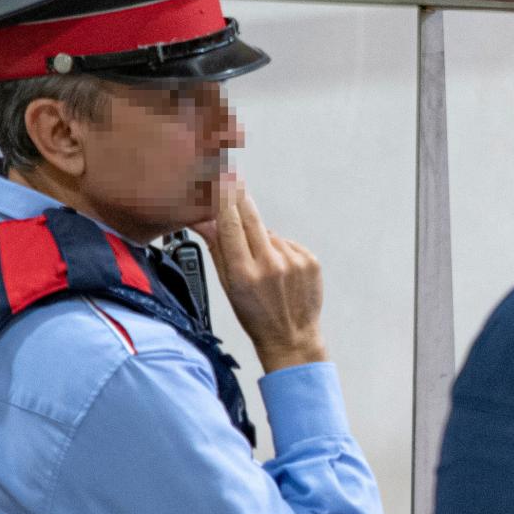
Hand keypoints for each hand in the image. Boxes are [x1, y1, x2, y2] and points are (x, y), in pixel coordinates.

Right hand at [191, 176, 326, 373]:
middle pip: (250, 216)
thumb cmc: (255, 316)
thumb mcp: (228, 287)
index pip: (230, 223)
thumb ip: (217, 249)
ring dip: (262, 239)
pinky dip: (281, 250)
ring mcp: (293, 261)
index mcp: (243, 272)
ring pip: (269, 233)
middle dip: (239, 197)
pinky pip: (287, 244)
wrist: (291, 337)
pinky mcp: (310, 260)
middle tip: (232, 176)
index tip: (220, 177)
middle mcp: (269, 264)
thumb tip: (204, 220)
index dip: (224, 197)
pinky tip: (279, 270)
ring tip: (262, 265)